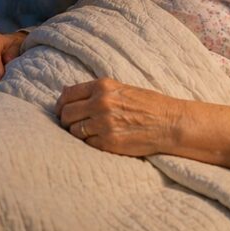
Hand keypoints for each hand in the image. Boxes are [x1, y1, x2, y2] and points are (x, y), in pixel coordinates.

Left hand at [54, 78, 178, 155]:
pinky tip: (100, 139)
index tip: (62, 111)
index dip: (61, 104)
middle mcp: (100, 103)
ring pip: (73, 131)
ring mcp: (104, 123)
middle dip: (65, 120)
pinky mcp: (108, 142)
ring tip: (87, 132)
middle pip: (66, 114)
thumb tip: (64, 92)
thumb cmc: (147, 104)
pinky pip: (87, 144)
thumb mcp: (120, 88)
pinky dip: (90, 143)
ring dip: (76, 133)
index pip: (67, 95)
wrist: (168, 122)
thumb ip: (94, 91)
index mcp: (102, 86)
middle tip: (71, 124)